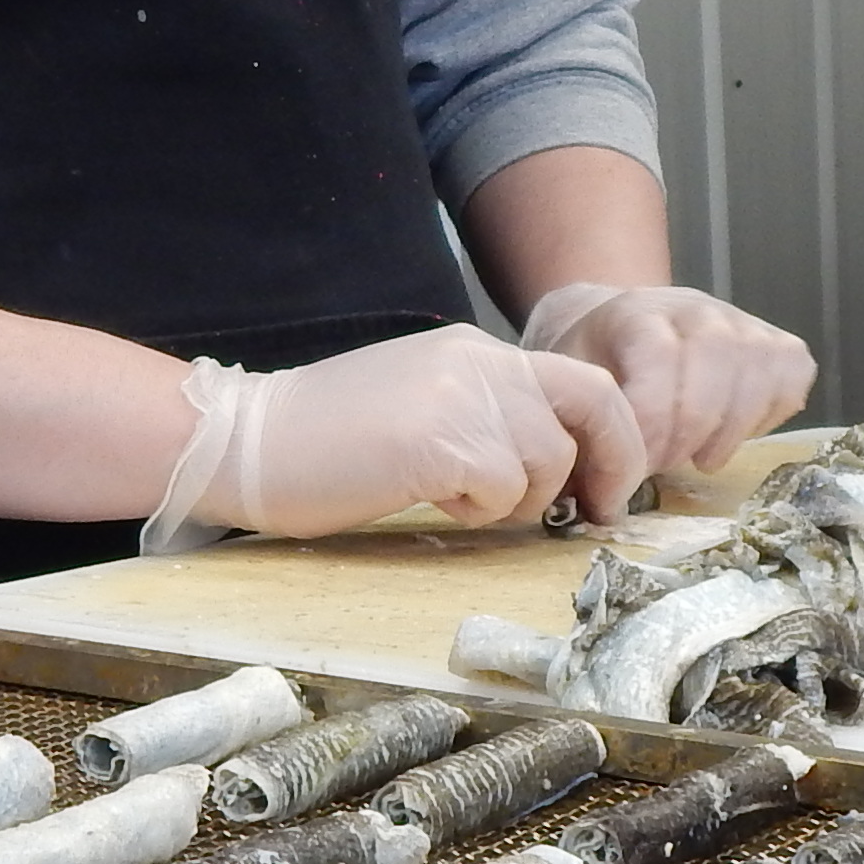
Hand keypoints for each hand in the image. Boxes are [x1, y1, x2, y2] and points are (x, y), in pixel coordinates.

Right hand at [145, 326, 649, 547]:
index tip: (606, 488)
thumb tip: (556, 467)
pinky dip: (476, 510)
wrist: (249, 440)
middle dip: (610, 465)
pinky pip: (503, 491)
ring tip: (455, 498)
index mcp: (474, 352)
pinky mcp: (442, 442)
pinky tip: (428, 497)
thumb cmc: (326, 439)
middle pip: (594, 407)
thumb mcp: (422, 403)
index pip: (584, 381)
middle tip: (595, 512)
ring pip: (547, 462)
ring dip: (516, 499)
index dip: (613, 437)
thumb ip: (485, 416)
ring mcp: (463, 398)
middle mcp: (479, 363)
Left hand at [517, 281, 814, 473]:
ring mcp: (744, 324)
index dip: (652, 421)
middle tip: (663, 465)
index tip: (635, 463)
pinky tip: (729, 434)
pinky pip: (791, 381)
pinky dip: (766, 418)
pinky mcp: (779, 345)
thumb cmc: (596, 366)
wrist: (620, 325)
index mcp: (638, 313)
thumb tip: (594, 502)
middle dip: (689, 431)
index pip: (660, 356)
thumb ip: (580, 430)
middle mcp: (697, 309)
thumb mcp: (572, 387)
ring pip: (760, 372)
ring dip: (728, 432)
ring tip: (696, 458)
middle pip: (716, 361)